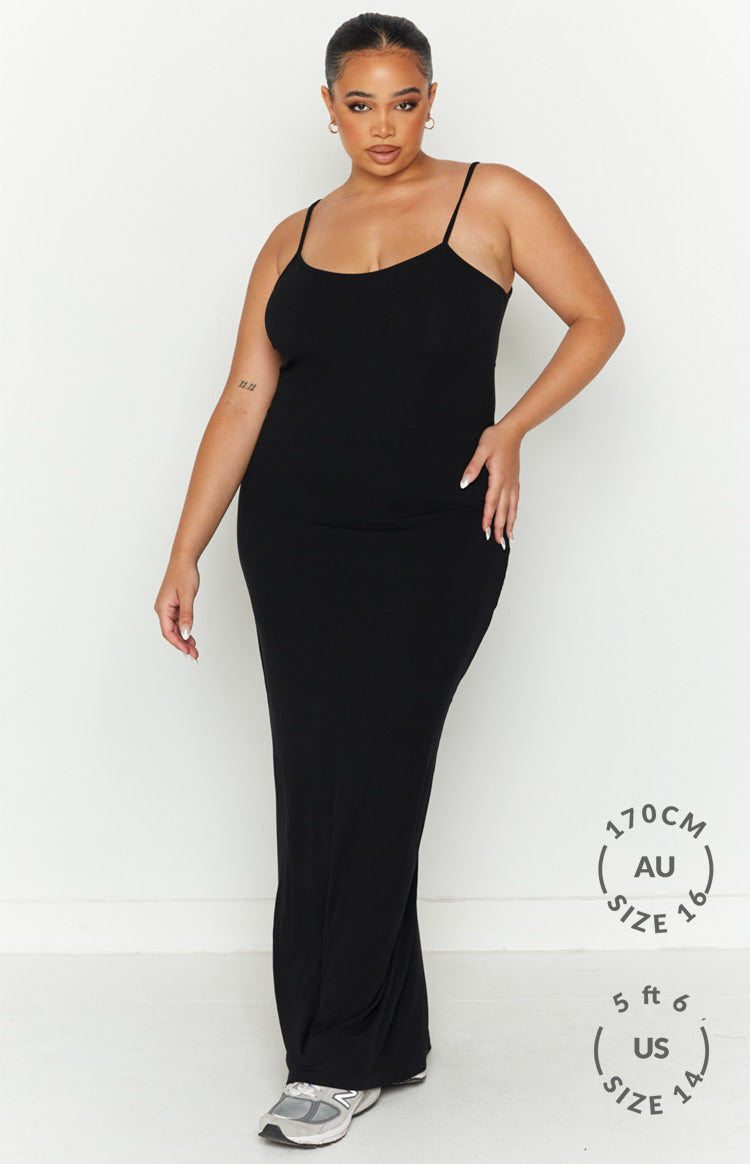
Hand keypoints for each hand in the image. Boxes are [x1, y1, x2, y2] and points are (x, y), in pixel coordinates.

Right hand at [154, 554, 199, 659]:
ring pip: (174, 628)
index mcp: (162, 608)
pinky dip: (184, 629)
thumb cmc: (183, 574)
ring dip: (184, 638)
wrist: (183, 560)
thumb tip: (185, 633)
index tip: (188, 652)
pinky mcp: (173, 605)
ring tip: (194, 648)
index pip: (168, 632)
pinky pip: (177, 621)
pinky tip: (190, 636)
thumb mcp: (187, 596)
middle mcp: (162, 609)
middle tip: (194, 654)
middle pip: (171, 632)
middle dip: (182, 644)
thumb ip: (187, 615)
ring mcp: (167, 607)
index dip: (178, 644)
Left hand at [459, 419, 521, 543]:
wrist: (512, 431)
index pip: (491, 501)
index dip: (488, 517)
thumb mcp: (481, 449)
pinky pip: (515, 500)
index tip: (485, 530)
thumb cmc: (496, 438)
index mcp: (498, 477)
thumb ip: (472, 467)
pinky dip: (514, 511)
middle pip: (503, 509)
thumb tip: (464, 483)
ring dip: (509, 523)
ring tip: (508, 537)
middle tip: (498, 542)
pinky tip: (513, 517)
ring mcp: (513, 481)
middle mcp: (507, 482)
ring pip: (512, 506)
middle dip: (500, 527)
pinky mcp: (515, 479)